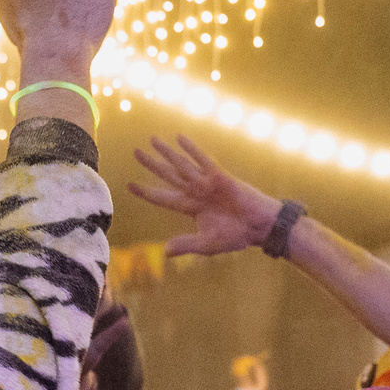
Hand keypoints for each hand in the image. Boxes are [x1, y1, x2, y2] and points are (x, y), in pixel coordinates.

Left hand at [130, 134, 277, 255]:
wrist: (259, 227)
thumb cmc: (236, 236)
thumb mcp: (206, 243)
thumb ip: (186, 244)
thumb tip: (165, 252)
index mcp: (192, 208)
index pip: (164, 198)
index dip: (147, 192)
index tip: (130, 185)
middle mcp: (196, 192)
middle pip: (169, 176)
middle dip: (152, 165)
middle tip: (136, 152)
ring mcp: (207, 183)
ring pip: (182, 165)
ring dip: (167, 153)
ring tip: (151, 140)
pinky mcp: (220, 177)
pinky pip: (203, 160)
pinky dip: (191, 150)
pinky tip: (179, 138)